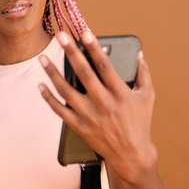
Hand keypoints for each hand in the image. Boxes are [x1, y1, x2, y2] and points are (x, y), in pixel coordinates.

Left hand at [38, 31, 156, 173]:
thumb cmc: (140, 123)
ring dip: (53, 73)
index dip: (95, 48)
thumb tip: (139, 53)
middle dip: (71, 53)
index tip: (85, 33)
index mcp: (121, 93)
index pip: (105, 66)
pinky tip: (41, 86)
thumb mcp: (147, 97)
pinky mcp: (80, 127)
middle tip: (60, 36)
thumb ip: (144, 74)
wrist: (132, 155)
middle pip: (84, 74)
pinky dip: (49, 98)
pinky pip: (60, 111)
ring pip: (67, 91)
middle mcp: (104, 104)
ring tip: (42, 58)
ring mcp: (90, 116)